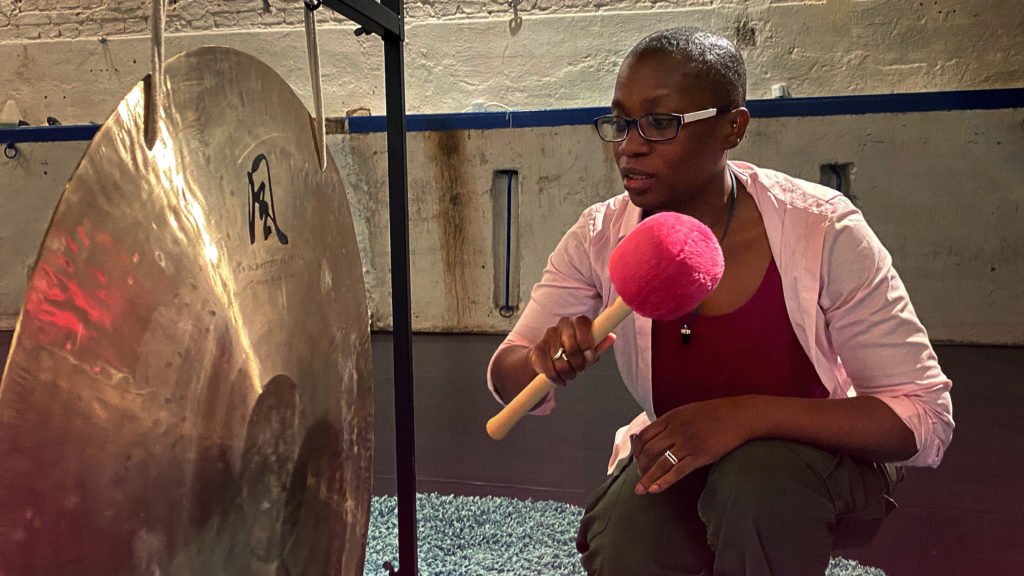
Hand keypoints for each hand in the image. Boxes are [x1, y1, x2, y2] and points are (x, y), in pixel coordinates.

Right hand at [527, 316, 615, 386]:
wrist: (548, 358)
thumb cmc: (573, 352)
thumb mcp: (589, 350)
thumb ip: (600, 345)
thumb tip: (612, 337)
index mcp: (577, 322)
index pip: (582, 323)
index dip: (586, 341)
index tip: (589, 356)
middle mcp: (563, 324)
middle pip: (571, 344)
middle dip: (577, 362)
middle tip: (580, 369)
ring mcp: (548, 335)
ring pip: (560, 360)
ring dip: (567, 373)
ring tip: (570, 374)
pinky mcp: (537, 349)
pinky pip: (549, 369)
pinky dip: (556, 379)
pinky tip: (560, 380)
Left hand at [631, 396, 759, 494]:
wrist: (740, 415)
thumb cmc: (715, 413)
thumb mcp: (687, 411)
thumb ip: (670, 422)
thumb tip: (655, 435)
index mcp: (671, 417)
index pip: (645, 435)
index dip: (636, 449)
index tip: (634, 459)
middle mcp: (676, 430)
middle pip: (649, 450)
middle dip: (640, 466)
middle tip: (638, 476)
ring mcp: (688, 443)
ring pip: (660, 463)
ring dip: (647, 478)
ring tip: (639, 490)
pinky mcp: (701, 456)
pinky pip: (678, 471)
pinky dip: (664, 481)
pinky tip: (655, 490)